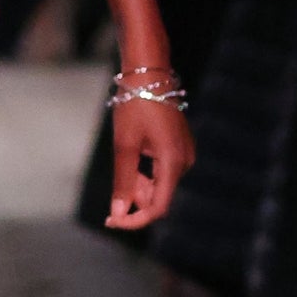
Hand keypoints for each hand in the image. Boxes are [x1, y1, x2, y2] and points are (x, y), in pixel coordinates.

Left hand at [108, 93, 194, 230]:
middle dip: (134, 198)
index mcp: (173, 162)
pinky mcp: (180, 149)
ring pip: (160, 186)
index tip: (112, 221)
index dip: (135, 220)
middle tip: (114, 182)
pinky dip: (146, 174)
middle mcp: (185, 162)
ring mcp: (184, 155)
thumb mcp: (125, 146)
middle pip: (159, 198)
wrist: (149, 75)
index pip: (158, 208)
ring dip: (139, 185)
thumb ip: (123, 182)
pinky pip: (163, 172)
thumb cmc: (135, 106)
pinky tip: (134, 158)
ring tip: (125, 159)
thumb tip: (118, 214)